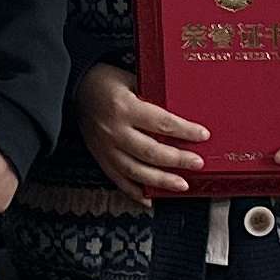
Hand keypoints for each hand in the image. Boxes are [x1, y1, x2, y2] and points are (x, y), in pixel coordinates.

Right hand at [74, 61, 206, 200]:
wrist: (76, 89)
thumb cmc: (106, 82)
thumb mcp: (131, 80)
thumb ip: (153, 95)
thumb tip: (183, 109)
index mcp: (124, 107)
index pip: (161, 122)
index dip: (185, 130)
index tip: (203, 135)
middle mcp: (115, 130)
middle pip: (151, 151)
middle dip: (178, 160)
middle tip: (198, 163)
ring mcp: (106, 148)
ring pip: (136, 171)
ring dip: (161, 180)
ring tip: (181, 185)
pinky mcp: (101, 158)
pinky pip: (119, 180)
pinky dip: (135, 193)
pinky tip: (151, 199)